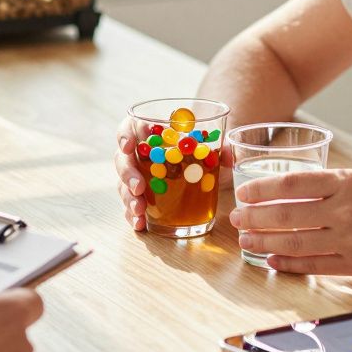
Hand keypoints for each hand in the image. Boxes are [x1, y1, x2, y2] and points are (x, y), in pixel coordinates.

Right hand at [114, 117, 234, 231]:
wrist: (201, 164)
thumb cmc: (199, 148)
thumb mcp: (211, 144)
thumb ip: (221, 147)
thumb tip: (228, 156)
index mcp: (149, 132)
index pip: (129, 127)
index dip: (125, 136)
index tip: (129, 146)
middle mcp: (138, 153)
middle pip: (123, 159)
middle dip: (128, 174)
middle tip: (138, 187)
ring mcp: (137, 175)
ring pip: (124, 184)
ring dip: (129, 198)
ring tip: (139, 211)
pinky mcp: (141, 195)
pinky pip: (131, 203)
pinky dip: (133, 214)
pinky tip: (140, 224)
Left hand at [229, 169, 351, 277]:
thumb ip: (337, 187)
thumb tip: (297, 195)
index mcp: (349, 180)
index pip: (293, 182)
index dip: (263, 189)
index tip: (244, 191)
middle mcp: (346, 207)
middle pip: (287, 212)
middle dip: (255, 216)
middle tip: (236, 218)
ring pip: (295, 239)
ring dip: (265, 239)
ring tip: (246, 239)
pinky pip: (315, 265)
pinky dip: (289, 263)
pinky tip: (273, 259)